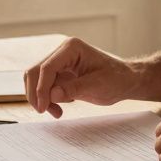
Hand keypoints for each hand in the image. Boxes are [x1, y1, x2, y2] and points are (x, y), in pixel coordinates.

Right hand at [24, 37, 139, 117]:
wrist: (125, 81)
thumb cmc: (116, 79)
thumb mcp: (97, 86)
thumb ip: (74, 89)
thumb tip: (52, 95)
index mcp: (71, 48)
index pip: (47, 67)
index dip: (41, 88)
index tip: (43, 107)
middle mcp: (62, 52)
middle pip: (36, 72)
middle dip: (37, 93)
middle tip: (44, 111)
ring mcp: (59, 62)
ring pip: (36, 79)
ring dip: (41, 98)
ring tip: (56, 112)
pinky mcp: (59, 73)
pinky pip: (44, 86)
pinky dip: (47, 99)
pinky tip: (58, 108)